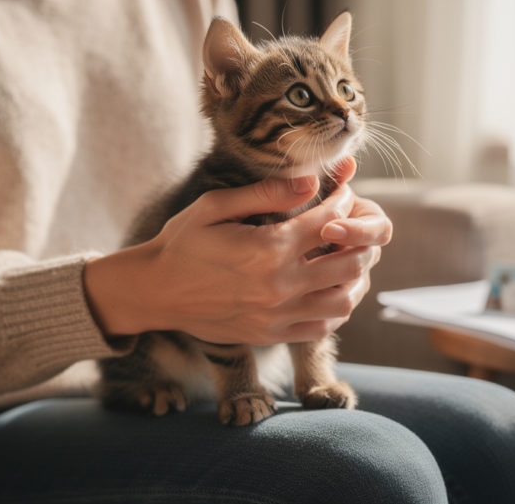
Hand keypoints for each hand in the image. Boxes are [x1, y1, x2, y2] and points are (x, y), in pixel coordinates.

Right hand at [84, 167, 387, 344]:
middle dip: (360, 239)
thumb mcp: (216, 206)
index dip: (342, 201)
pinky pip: (322, 327)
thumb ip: (267, 193)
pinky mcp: (272, 334)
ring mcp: (278, 315)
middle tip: (355, 226)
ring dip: (355, 278)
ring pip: (344, 300)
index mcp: (269, 248)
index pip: (329, 220)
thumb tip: (311, 180)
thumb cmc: (183, 242)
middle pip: (349, 262)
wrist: (154, 292)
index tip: (342, 192)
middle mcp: (280, 284)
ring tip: (349, 259)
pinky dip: (336, 308)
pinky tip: (329, 290)